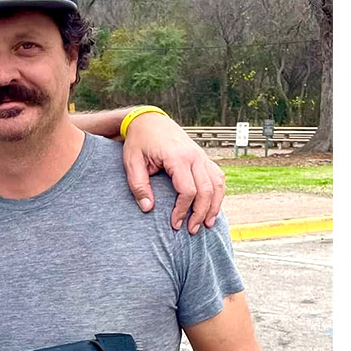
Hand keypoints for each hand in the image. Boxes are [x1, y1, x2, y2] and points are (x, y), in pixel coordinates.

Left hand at [122, 113, 225, 233]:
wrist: (149, 120)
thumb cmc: (139, 141)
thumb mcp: (132, 162)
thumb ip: (139, 186)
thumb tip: (148, 208)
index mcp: (177, 157)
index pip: (188, 191)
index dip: (182, 211)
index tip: (175, 224)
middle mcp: (194, 156)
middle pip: (206, 191)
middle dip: (200, 214)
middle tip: (191, 230)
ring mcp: (201, 155)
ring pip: (217, 185)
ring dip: (214, 206)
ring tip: (207, 223)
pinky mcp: (203, 157)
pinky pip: (217, 177)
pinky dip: (218, 193)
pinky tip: (212, 207)